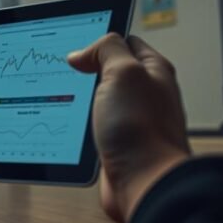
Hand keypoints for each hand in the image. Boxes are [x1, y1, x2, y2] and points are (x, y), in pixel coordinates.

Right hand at [67, 35, 190, 222]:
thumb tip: (82, 53)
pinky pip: (95, 126)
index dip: (99, 40)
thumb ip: (106, 49)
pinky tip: (73, 126)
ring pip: (98, 100)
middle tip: (68, 72)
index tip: (77, 44)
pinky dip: (82, 125)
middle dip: (85, 71)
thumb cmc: (142, 130)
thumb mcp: (123, 72)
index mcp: (153, 70)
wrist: (144, 182)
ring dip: (81, 101)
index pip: (125, 42)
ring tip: (68, 100)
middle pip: (108, 71)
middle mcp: (145, 94)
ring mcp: (131, 120)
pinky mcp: (119, 143)